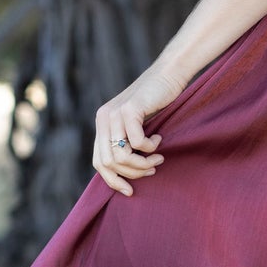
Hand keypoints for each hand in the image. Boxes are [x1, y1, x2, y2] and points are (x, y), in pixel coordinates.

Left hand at [92, 67, 183, 195]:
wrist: (168, 75)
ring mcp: (114, 113)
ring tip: (158, 158)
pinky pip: (137, 142)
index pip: (98, 162)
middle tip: (152, 169)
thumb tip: (126, 174)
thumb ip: (126, 142)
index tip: (129, 191)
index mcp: (102, 124)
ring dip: (143, 163)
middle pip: (109, 163)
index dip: (112, 181)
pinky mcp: (129, 109)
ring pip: (121, 156)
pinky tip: (159, 138)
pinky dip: (151, 147)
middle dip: (133, 173)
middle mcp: (103, 119)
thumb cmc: (157, 103)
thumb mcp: (136, 125)